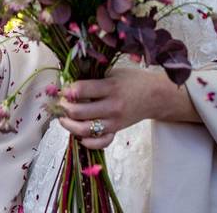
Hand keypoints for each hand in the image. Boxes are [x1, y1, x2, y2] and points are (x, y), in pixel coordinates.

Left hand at [58, 67, 176, 149]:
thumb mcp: (114, 73)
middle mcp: (112, 106)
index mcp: (111, 87)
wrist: (155, 96)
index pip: (81, 90)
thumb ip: (93, 78)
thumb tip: (68, 82)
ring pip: (84, 130)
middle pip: (78, 112)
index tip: (64, 89)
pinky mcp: (116, 131)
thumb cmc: (132, 81)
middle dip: (64, 107)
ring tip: (64, 118)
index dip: (68, 90)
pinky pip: (99, 142)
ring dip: (69, 125)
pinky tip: (79, 134)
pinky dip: (86, 141)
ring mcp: (114, 121)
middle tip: (61, 103)